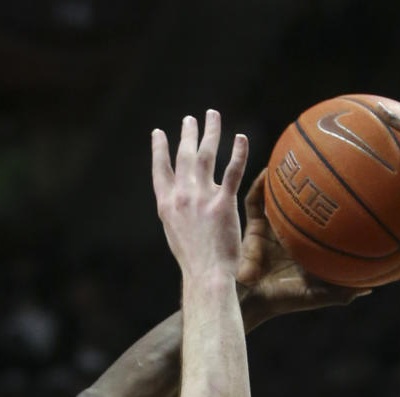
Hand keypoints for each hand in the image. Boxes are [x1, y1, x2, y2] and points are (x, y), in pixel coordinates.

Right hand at [152, 109, 247, 279]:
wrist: (206, 276)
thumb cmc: (194, 263)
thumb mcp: (175, 235)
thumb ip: (176, 214)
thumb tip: (179, 205)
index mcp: (166, 205)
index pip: (160, 171)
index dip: (159, 150)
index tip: (158, 133)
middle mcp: (181, 197)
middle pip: (183, 156)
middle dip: (187, 134)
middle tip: (190, 118)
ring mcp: (201, 198)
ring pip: (206, 155)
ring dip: (209, 132)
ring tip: (212, 115)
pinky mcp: (223, 204)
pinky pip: (232, 171)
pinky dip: (237, 152)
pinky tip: (241, 137)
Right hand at [237, 170, 365, 319]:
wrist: (251, 302)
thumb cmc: (284, 300)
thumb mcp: (317, 295)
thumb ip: (341, 292)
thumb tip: (371, 287)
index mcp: (305, 244)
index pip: (320, 218)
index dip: (331, 202)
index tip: (349, 184)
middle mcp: (289, 232)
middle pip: (302, 200)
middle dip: (310, 180)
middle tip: (327, 158)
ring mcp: (271, 227)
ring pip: (279, 195)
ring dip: (284, 175)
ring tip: (294, 153)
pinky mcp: (252, 227)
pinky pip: (254, 201)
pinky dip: (259, 185)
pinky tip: (268, 171)